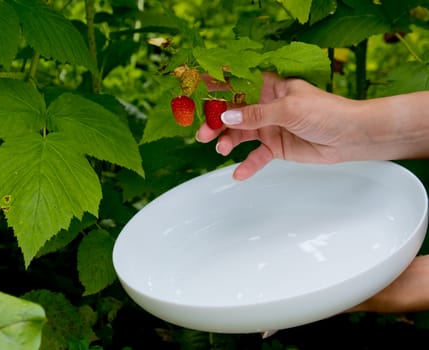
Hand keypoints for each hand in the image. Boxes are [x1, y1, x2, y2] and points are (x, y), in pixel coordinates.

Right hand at [196, 72, 364, 179]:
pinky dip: (247, 165)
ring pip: (241, 134)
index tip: (196, 91)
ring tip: (220, 149)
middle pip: (234, 112)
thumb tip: (226, 117)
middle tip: (203, 133)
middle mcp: (266, 106)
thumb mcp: (289, 109)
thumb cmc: (326, 112)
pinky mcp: (276, 147)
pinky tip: (238, 174)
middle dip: (217, 122)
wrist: (351, 137)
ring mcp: (270, 127)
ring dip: (228, 141)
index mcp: (270, 87)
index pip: (239, 83)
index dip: (217, 86)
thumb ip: (256, 114)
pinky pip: (256, 156)